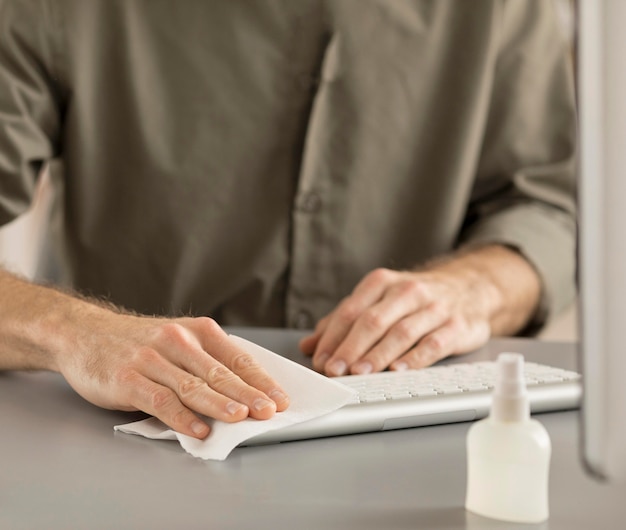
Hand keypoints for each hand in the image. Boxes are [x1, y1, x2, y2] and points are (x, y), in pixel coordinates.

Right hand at [57, 311, 289, 438]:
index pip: (237, 358)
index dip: (260, 380)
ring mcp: (152, 359)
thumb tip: (244, 391)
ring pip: (193, 385)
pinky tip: (198, 429)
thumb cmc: (139, 342)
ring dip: (219, 404)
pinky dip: (182, 417)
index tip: (280, 398)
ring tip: (241, 417)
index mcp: (197, 331)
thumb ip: (206, 361)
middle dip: (248, 393)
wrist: (85, 333)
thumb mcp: (178, 339)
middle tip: (270, 411)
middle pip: (219, 372)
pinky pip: (160, 400)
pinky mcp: (128, 379)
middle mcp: (177, 341)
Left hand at [299, 246, 540, 375]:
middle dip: (350, 347)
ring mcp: (433, 308)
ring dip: (377, 355)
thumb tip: (309, 346)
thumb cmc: (414, 299)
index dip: (333, 337)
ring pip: (400, 332)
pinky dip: (414, 359)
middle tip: (335, 370)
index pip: (351, 310)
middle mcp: (407, 291)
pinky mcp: (456, 326)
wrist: (469, 287)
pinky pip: (433, 343)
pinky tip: (398, 371)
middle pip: (373, 320)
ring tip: (360, 373)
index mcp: (382, 283)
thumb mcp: (377, 301)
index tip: (320, 360)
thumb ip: (342, 322)